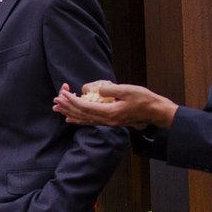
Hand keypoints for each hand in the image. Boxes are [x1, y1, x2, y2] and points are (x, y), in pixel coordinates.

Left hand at [53, 81, 177, 128]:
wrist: (156, 112)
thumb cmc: (144, 100)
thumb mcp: (127, 90)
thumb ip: (110, 90)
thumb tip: (94, 90)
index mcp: (110, 113)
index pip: (85, 107)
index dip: (72, 101)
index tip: (63, 94)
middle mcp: (106, 120)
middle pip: (82, 114)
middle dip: (67, 107)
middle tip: (55, 100)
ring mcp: (108, 122)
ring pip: (84, 118)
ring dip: (70, 112)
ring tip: (58, 109)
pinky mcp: (110, 121)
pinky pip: (90, 121)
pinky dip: (79, 118)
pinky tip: (71, 118)